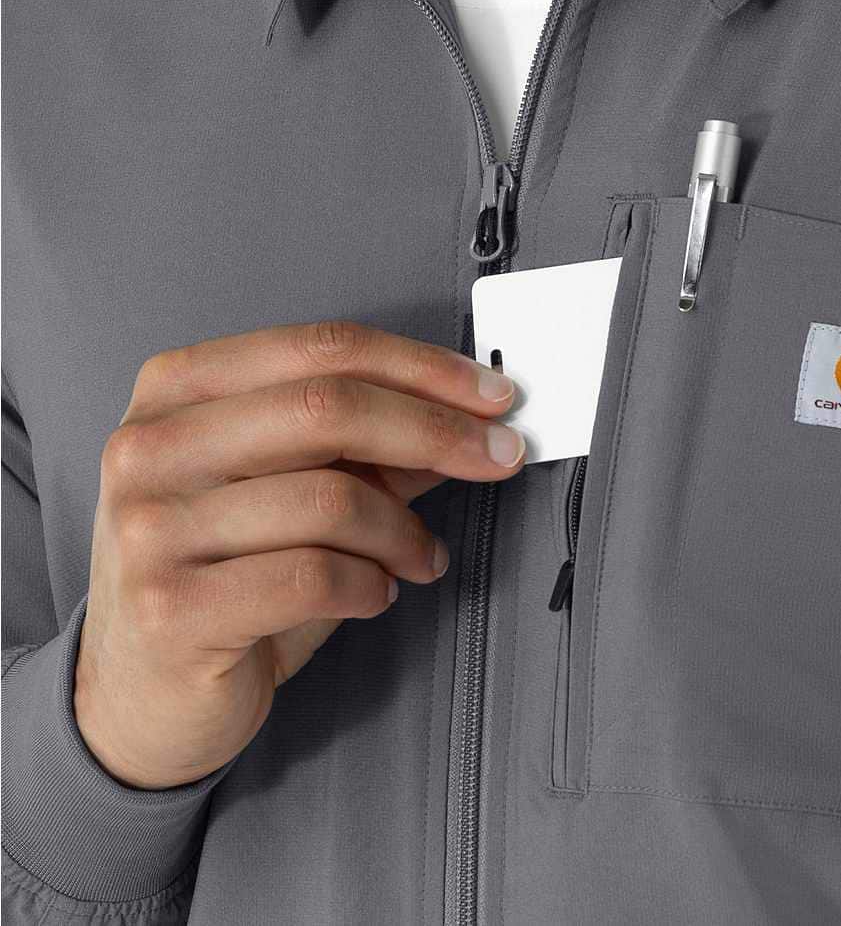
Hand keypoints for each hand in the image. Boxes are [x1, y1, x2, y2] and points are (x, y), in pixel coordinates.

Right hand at [75, 320, 523, 789]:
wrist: (137, 695)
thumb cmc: (223, 572)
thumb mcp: (290, 487)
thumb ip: (368, 446)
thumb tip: (470, 417)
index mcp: (178, 390)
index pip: (322, 349)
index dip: (422, 367)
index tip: (491, 395)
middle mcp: (149, 446)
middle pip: (328, 407)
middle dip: (436, 430)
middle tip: (499, 456)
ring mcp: (150, 527)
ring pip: (330, 498)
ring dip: (405, 530)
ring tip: (421, 556)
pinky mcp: (168, 608)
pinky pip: (314, 576)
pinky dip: (370, 584)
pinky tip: (375, 593)